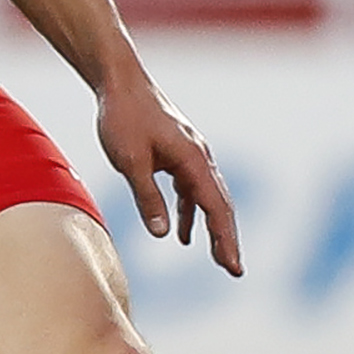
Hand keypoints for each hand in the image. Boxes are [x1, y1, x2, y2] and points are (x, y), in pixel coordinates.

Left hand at [98, 79, 242, 276]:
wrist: (119, 82)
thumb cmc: (123, 117)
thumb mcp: (131, 161)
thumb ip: (147, 197)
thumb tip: (161, 233)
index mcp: (193, 159)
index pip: (216, 207)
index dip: (225, 239)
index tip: (233, 266)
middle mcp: (199, 157)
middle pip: (220, 204)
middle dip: (227, 238)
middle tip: (234, 270)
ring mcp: (190, 155)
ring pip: (207, 198)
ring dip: (212, 228)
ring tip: (218, 259)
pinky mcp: (178, 154)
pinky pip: (190, 189)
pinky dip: (191, 211)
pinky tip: (184, 234)